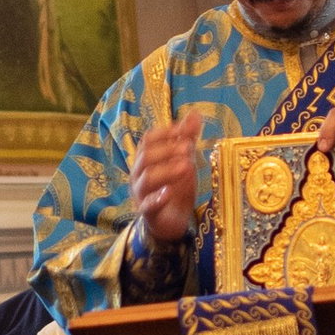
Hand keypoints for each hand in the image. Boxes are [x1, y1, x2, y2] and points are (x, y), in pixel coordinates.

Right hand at [129, 106, 208, 247]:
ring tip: (187, 165)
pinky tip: (168, 192)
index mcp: (146, 159)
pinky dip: (156, 198)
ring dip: (166, 170)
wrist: (172, 221)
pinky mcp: (148, 213)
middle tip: (188, 147)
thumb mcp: (184, 160)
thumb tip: (195, 113)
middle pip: (146, 157)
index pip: (148, 140)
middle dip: (167, 150)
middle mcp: (139, 174)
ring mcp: (141, 194)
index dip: (164, 133)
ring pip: (147, 179)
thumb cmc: (175, 187)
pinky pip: (147, 205)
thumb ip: (187, 138)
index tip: (182, 130)